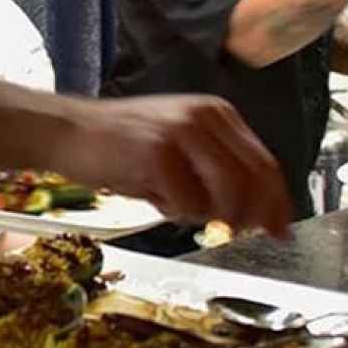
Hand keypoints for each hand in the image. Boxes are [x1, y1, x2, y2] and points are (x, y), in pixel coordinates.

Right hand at [57, 95, 292, 237]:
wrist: (67, 131)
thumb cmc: (120, 146)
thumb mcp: (178, 147)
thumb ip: (215, 171)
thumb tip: (253, 215)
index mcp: (215, 113)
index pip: (264, 162)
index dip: (277, 201)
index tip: (281, 230)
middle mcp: (205, 117)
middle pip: (254, 179)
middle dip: (253, 216)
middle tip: (239, 234)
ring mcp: (182, 132)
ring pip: (226, 195)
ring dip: (206, 214)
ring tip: (172, 203)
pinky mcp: (158, 152)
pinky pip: (187, 204)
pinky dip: (172, 212)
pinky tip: (150, 195)